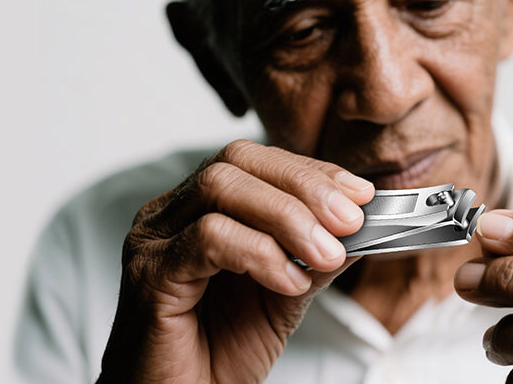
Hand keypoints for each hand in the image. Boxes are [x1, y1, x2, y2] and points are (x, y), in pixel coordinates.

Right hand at [98, 140, 373, 382]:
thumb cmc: (221, 351)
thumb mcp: (286, 292)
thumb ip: (316, 253)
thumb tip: (362, 223)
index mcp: (201, 208)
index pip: (257, 162)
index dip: (312, 172)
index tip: (360, 195)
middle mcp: (171, 214)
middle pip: (237, 162)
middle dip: (304, 186)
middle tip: (350, 221)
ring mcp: (154, 240)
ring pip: (221, 189)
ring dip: (287, 216)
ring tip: (325, 254)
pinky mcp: (150, 275)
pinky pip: (207, 239)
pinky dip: (259, 253)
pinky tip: (289, 281)